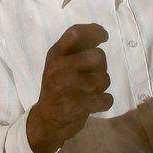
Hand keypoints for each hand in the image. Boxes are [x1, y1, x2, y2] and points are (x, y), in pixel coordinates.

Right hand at [27, 24, 112, 152]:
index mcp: (55, 55)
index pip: (76, 33)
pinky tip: (92, 103)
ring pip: (104, 79)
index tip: (103, 36)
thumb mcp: (59, 63)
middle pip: (98, 56)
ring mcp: (67, 87)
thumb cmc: (58, 87)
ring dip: (102, 87)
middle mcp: (59, 67)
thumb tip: (100, 33)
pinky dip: (104, 102)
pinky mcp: (76, 106)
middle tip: (91, 75)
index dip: (94, 31)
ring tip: (89, 91)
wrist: (46, 121)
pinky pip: (106, 99)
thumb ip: (75, 49)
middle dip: (101, 66)